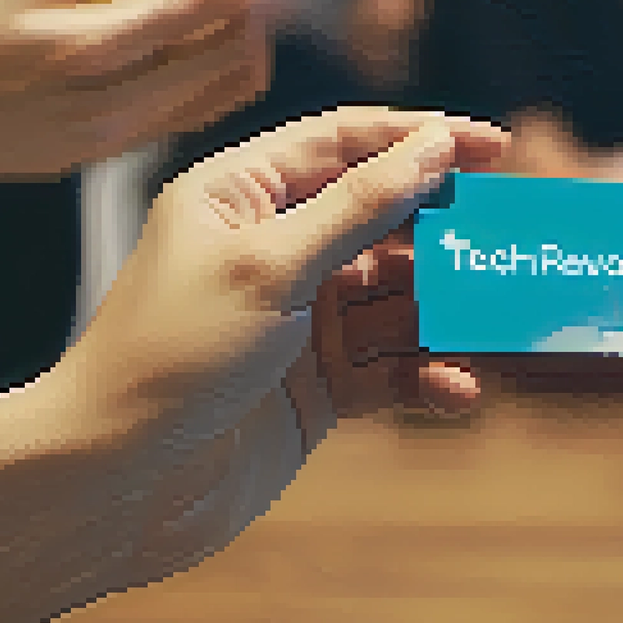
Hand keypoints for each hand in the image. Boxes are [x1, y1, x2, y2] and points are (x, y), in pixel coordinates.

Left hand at [59, 106, 507, 583]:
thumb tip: (432, 146)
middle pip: (381, 221)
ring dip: (442, 314)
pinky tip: (457, 388)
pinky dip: (425, 375)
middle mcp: (271, 250)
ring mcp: (297, 321)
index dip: (420, 139)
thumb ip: (358, 207)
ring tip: (488, 324)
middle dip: (442, 234)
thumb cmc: (168, 356)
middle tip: (505, 244)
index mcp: (239, 196)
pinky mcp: (315, 386)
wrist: (117, 484)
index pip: (343, 142)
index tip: (496, 147)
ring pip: (395, 299)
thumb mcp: (269, 267)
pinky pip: (388, 368)